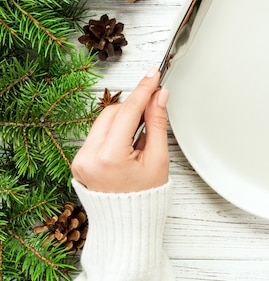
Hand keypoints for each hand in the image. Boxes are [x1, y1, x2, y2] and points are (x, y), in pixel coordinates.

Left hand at [72, 67, 169, 192]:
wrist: (126, 223)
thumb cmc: (144, 198)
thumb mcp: (157, 159)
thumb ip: (157, 124)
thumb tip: (159, 97)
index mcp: (109, 157)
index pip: (127, 111)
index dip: (142, 90)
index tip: (152, 76)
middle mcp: (88, 156)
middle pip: (113, 112)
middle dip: (134, 107)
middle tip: (154, 107)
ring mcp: (80, 159)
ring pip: (104, 120)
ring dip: (124, 118)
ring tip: (141, 137)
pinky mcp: (79, 160)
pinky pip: (98, 133)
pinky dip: (114, 130)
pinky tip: (128, 142)